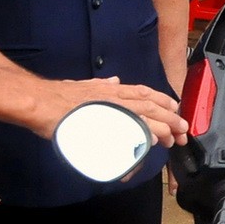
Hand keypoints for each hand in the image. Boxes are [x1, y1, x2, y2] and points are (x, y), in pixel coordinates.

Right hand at [47, 77, 189, 147]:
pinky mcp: (104, 125)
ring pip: (145, 117)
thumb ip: (101, 86)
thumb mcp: (84, 85)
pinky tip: (153, 141)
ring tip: (174, 139)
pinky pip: (128, 130)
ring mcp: (111, 110)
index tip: (176, 109)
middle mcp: (116, 97)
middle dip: (170, 118)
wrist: (41, 101)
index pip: (145, 93)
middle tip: (184, 130)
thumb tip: (114, 82)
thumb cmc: (58, 94)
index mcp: (112, 89)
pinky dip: (142, 135)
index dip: (163, 100)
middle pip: (151, 106)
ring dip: (163, 128)